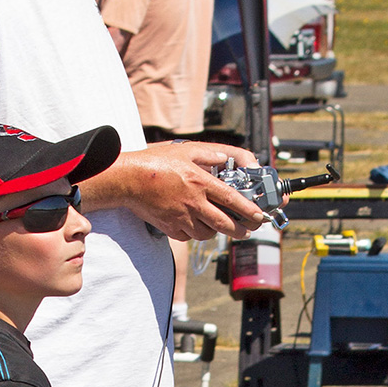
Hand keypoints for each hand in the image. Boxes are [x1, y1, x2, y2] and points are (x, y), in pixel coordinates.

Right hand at [112, 142, 264, 241]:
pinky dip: (194, 234)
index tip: (258, 215)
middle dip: (240, 230)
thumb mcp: (185, 150)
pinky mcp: (169, 227)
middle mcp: (194, 203)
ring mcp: (181, 217)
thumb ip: (209, 154)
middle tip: (246, 230)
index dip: (249, 210)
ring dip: (216, 232)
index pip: (232, 200)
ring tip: (219, 227)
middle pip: (225, 224)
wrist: (128, 179)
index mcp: (201, 182)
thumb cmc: (155, 162)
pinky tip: (194, 226)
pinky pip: (187, 237)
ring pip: (207, 234)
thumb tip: (224, 158)